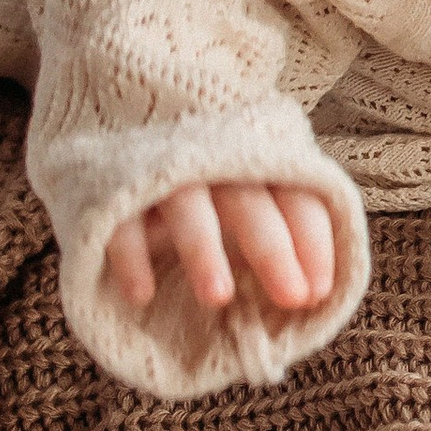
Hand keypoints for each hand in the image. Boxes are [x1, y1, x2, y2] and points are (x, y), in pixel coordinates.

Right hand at [102, 181, 339, 322]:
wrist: (121, 131)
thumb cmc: (210, 185)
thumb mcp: (251, 198)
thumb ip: (281, 234)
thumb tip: (313, 295)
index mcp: (260, 163)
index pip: (298, 197)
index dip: (313, 243)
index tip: (318, 293)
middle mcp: (215, 161)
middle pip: (248, 202)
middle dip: (273, 250)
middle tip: (292, 299)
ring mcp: (162, 172)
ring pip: (186, 205)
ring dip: (204, 249)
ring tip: (219, 297)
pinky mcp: (112, 185)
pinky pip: (120, 220)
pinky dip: (131, 256)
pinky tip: (141, 295)